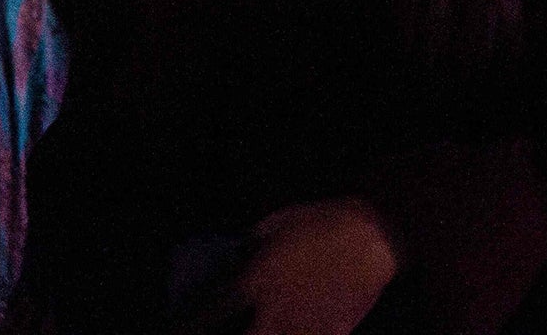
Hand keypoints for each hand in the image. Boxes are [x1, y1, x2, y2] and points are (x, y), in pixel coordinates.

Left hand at [184, 199, 398, 334]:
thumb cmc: (315, 223)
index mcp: (255, 281)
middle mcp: (277, 312)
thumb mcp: (268, 228)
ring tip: (254, 332)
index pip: (211, 312)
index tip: (177, 328)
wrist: (369, 236)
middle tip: (208, 334)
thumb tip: (231, 265)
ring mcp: (307, 329)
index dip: (188, 325)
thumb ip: (245, 252)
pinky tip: (288, 333)